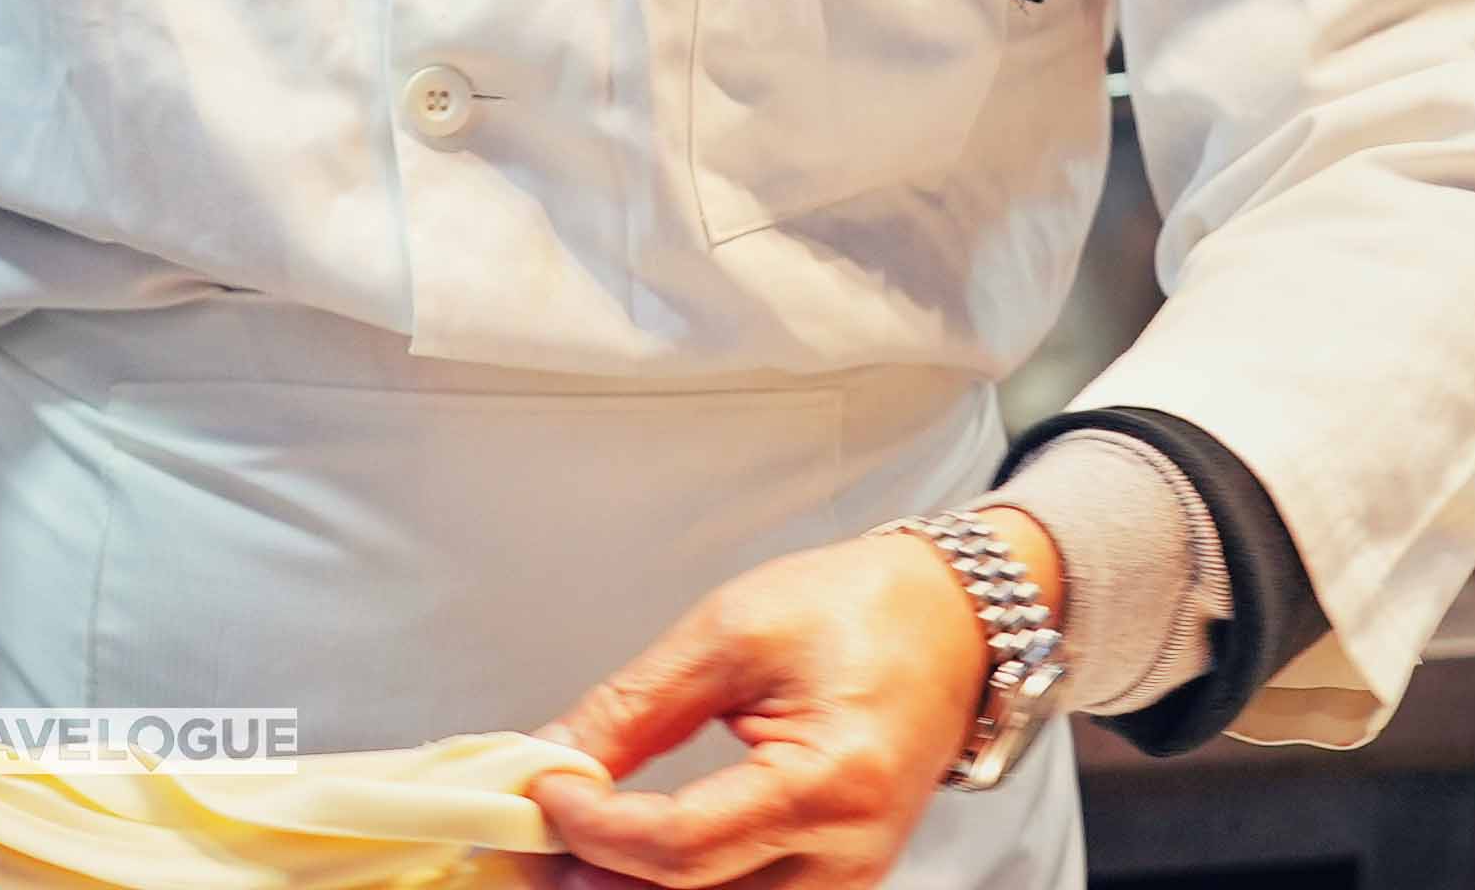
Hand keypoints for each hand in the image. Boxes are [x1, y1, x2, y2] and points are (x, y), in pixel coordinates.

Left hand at [524, 508, 1064, 888]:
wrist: (950, 625)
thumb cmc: (854, 613)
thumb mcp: (729, 633)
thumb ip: (637, 707)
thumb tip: (552, 756)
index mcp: (829, 784)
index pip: (680, 846)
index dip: (592, 828)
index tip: (536, 789)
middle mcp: (844, 859)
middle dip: (591, 876)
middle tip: (525, 834)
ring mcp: (845, 886)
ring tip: (563, 847)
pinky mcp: (833, 888)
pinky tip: (621, 862)